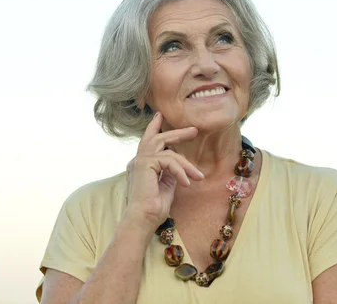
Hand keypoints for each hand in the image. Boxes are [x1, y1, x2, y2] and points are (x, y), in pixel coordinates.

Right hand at [124, 111, 203, 230]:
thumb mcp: (166, 187)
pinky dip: (181, 171)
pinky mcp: (144, 164)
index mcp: (141, 166)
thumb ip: (170, 174)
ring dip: (186, 162)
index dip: (154, 128)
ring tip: (198, 176)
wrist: (142, 220)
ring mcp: (139, 161)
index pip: (148, 142)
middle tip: (194, 130)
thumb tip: (179, 167)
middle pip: (158, 138)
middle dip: (177, 133)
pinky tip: (187, 183)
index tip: (160, 116)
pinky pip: (169, 160)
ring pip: (167, 150)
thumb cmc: (153, 209)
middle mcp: (138, 161)